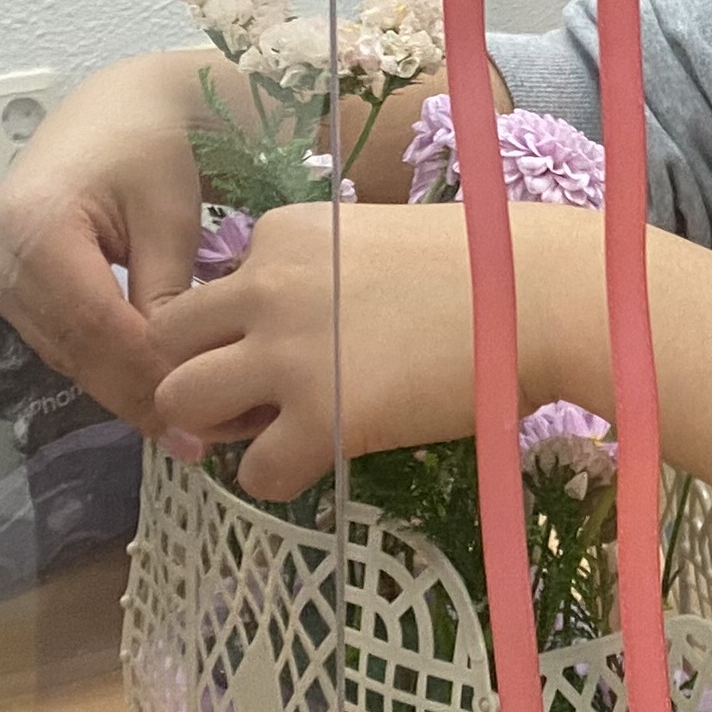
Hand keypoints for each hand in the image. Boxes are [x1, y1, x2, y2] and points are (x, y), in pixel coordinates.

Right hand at [0, 51, 224, 424]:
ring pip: (62, 351)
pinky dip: (100, 363)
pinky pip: (55, 336)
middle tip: (192, 441)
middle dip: (134, 394)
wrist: (120, 109)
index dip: (144, 378)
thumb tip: (177, 377)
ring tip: (176, 422)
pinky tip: (144, 384)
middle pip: (72, 345)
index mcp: (33, 222)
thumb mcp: (170, 220)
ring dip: (118, 387)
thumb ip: (167, 295)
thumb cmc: (153, 148)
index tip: (193, 421)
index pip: (94, 324)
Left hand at [146, 200, 606, 499]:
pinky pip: (255, 471)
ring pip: (181, 402)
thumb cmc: (489, 266)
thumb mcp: (380, 241)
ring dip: (220, 426)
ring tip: (275, 433)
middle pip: (165, 342)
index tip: (281, 352)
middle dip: (196, 375)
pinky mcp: (323, 419)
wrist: (545, 296)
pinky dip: (278, 477)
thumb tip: (301, 325)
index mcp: (282, 234)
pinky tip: (323, 462)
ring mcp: (288, 354)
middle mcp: (267, 286)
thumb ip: (323, 274)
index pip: (205, 291)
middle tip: (250, 403)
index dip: (231, 332)